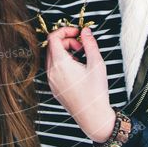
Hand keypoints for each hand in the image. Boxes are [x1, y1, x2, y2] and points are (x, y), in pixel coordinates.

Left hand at [44, 26, 116, 142]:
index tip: (77, 33)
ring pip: (52, 58)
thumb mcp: (96, 63)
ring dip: (65, 52)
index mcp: (60, 64)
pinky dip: (63, 63)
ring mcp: (51, 80)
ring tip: (81, 60)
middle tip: (82, 47)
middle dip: (67, 42)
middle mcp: (51, 72)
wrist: (92, 116)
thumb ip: (90, 43)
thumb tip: (85, 31)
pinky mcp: (53, 87)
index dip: (65, 31)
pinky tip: (77, 70)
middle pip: (52, 46)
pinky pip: (53, 69)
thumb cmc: (95, 92)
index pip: (53, 37)